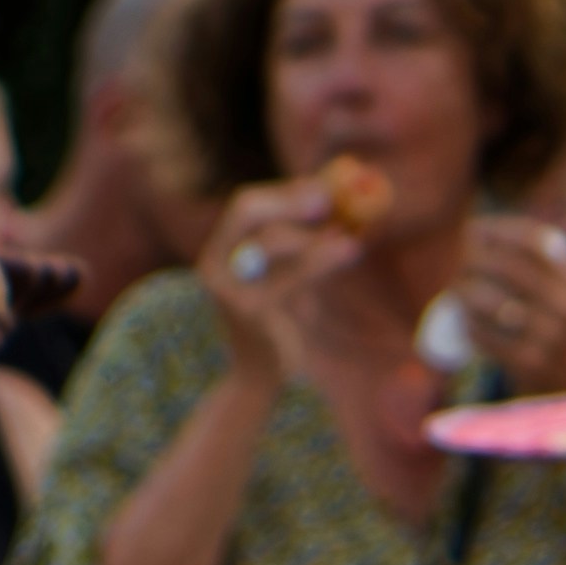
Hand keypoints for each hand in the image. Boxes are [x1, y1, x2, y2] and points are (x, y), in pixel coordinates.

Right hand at [203, 177, 367, 387]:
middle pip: (245, 210)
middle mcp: (214, 264)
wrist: (263, 377)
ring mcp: (229, 287)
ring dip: (315, 234)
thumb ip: (305, 239)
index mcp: (220, 251)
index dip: (285, 191)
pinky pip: (293, 273)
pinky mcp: (251, 310)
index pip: (246, 206)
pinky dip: (325, 257)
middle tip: (328, 200)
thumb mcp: (291, 272)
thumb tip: (336, 196)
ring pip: (274, 240)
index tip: (324, 187)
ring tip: (349, 237)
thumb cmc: (282, 320)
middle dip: (288, 199)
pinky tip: (351, 251)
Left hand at [430, 206, 565, 393]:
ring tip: (456, 292)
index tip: (474, 230)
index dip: (498, 231)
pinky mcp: (530, 362)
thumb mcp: (563, 288)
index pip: (532, 241)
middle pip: (507, 267)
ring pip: (493, 302)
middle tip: (459, 266)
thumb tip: (475, 231)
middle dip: (475, 262)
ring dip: (466, 294)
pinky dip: (470, 326)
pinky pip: (487, 336)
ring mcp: (550, 334)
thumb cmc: (557, 324)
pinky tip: (465, 322)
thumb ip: (536, 259)